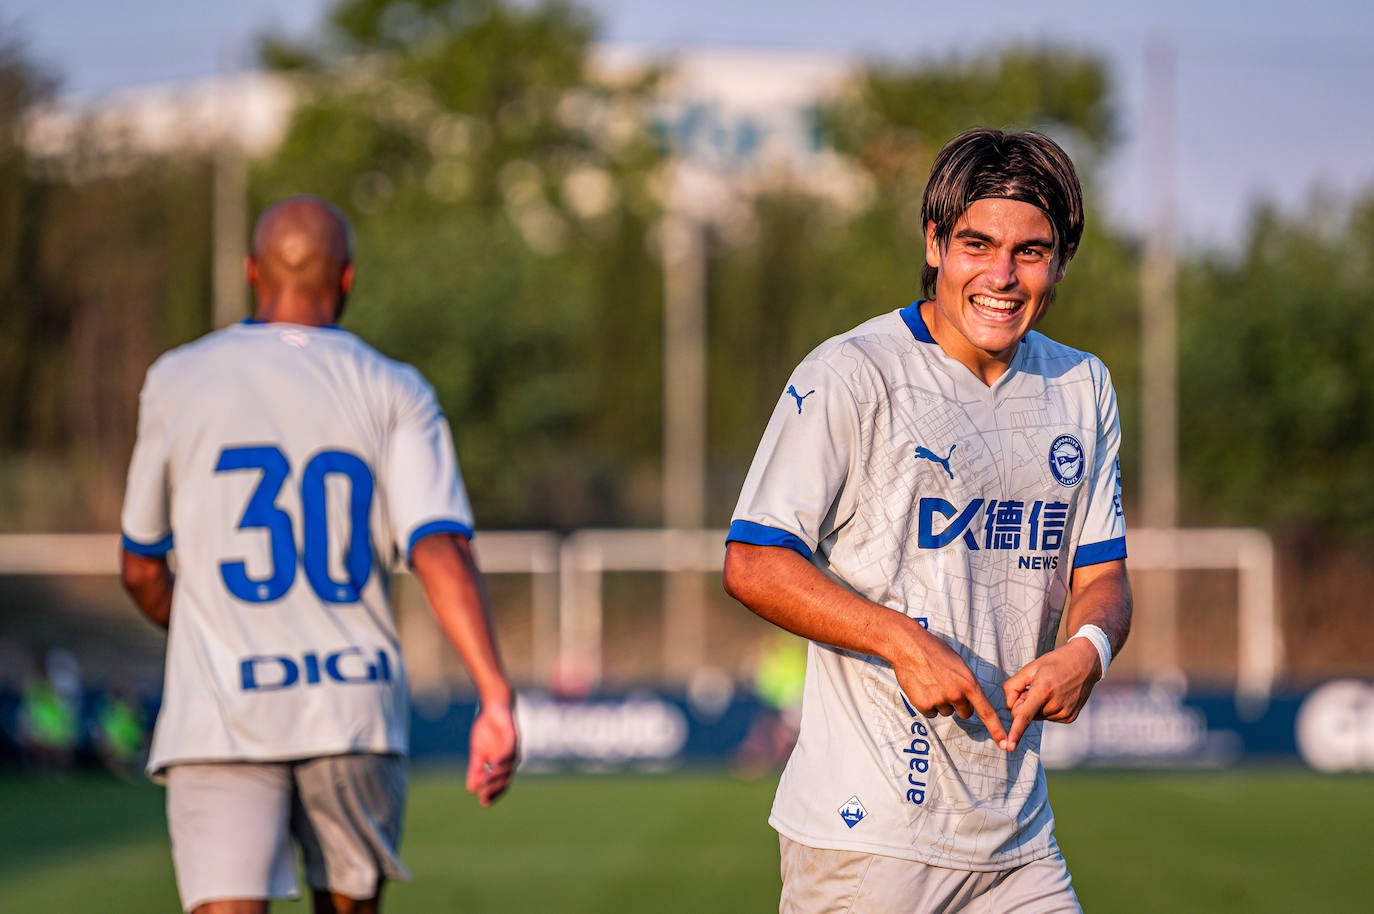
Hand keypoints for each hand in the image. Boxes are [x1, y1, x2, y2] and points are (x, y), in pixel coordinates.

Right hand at [466, 700, 517, 806]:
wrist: (492, 707)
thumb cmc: (487, 730)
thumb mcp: (478, 753)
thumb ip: (475, 770)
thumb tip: (471, 789)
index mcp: (502, 764)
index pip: (500, 784)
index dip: (493, 794)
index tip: (483, 803)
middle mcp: (510, 759)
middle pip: (505, 779)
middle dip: (494, 789)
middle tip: (484, 798)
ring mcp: (513, 749)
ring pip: (508, 767)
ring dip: (497, 776)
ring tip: (485, 783)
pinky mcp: (512, 737)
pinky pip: (509, 750)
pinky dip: (502, 759)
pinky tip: (494, 764)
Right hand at [893, 621, 1009, 750]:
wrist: (909, 646)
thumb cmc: (934, 651)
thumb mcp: (959, 664)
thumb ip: (967, 683)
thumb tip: (969, 699)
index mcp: (969, 683)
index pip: (986, 712)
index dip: (996, 730)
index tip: (1004, 744)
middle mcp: (956, 694)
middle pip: (964, 713)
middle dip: (958, 704)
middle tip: (946, 687)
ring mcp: (940, 700)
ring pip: (945, 712)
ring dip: (940, 702)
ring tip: (931, 683)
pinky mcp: (924, 704)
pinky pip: (930, 713)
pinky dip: (926, 704)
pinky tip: (922, 688)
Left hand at [1001, 637, 1100, 751]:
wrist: (1085, 663)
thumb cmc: (1054, 663)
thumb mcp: (1030, 668)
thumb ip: (1013, 686)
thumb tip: (1008, 707)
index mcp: (1043, 690)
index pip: (1024, 716)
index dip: (1015, 732)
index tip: (1010, 747)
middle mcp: (1055, 705)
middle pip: (1026, 715)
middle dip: (1023, 705)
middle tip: (1033, 688)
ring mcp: (1064, 713)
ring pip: (1037, 717)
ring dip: (1037, 706)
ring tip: (1049, 689)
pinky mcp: (1070, 718)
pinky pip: (1048, 717)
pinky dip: (1047, 709)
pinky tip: (1057, 695)